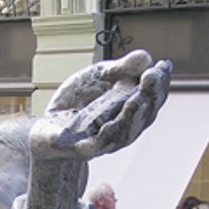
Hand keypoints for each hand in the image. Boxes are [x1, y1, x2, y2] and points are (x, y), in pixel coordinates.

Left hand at [30, 50, 171, 161]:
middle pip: (143, 116)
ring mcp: (103, 142)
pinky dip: (103, 138)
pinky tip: (108, 125)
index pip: (153, 98)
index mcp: (131, 109)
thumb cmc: (78, 102)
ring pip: (123, 133)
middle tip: (150, 77)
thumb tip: (145, 58)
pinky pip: (95, 147)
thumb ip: (120, 68)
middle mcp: (123, 128)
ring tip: (136, 98)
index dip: (159, 84)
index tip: (161, 66)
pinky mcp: (80, 150)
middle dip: (149, 97)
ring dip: (131, 116)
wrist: (47, 128)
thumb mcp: (99, 77)